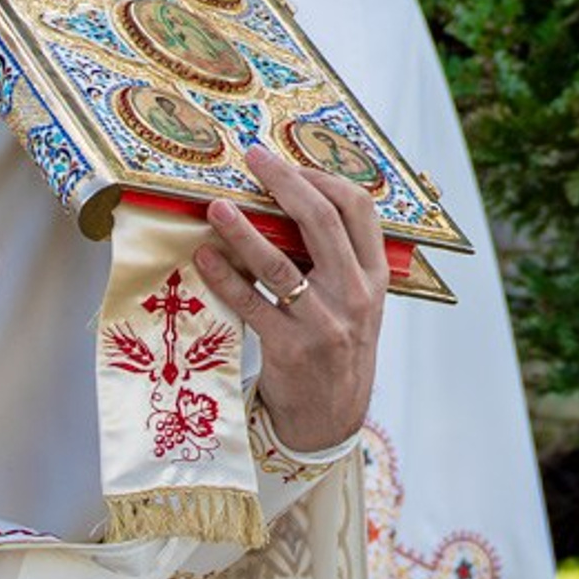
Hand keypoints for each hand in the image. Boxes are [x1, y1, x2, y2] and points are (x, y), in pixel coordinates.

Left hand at [196, 144, 386, 454]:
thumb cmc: (337, 350)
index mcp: (374, 277)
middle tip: (253, 159)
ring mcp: (325, 324)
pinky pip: (252, 304)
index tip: (287, 162)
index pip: (358, 209)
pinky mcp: (290, 350)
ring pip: (281, 263)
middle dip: (284, 183)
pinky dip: (225, 277)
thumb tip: (289, 203)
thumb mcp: (355, 302)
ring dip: (243, 229)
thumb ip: (336, 259)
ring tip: (216, 206)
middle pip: (322, 222)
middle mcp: (355, 296)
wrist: (332, 420)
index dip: (322, 177)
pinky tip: (204, 257)